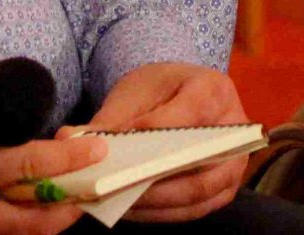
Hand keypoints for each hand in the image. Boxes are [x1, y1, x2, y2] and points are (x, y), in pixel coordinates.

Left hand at [74, 62, 247, 223]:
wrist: (180, 93)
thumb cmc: (160, 89)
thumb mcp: (135, 92)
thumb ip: (109, 119)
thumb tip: (68, 140)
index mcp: (214, 90)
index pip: (185, 117)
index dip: (151, 134)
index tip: (116, 147)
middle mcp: (235, 128)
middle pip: (198, 165)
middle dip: (153, 182)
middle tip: (114, 188)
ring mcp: (234, 162)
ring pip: (197, 194)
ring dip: (154, 204)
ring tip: (116, 203)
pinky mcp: (224, 188)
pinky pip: (194, 209)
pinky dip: (160, 213)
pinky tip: (129, 209)